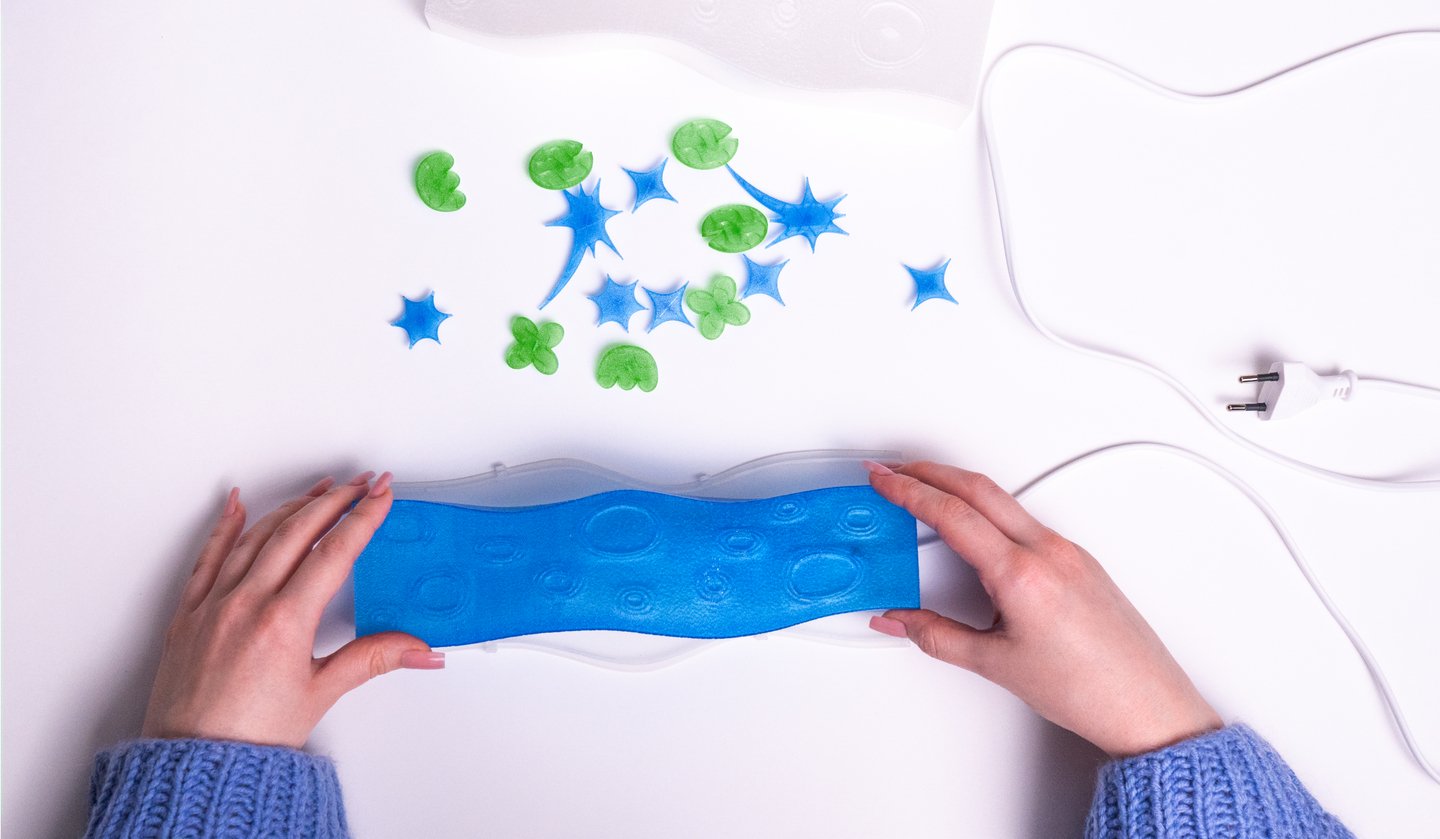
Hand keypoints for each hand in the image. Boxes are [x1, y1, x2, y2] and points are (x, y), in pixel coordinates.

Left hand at [142, 471, 441, 748]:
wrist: (194, 766)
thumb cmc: (250, 738)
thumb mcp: (321, 694)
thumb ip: (372, 659)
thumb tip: (421, 651)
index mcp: (283, 621)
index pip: (334, 552)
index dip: (362, 518)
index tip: (381, 494)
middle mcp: (246, 604)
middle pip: (297, 532)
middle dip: (334, 500)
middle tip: (361, 482)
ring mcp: (213, 605)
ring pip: (255, 537)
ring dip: (291, 507)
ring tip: (319, 490)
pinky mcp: (188, 614)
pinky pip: (208, 557)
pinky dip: (225, 526)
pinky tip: (237, 504)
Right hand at [865, 461, 1220, 757]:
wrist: (1147, 706)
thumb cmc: (1089, 689)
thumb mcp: (995, 664)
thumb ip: (936, 636)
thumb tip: (899, 620)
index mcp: (1023, 574)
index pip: (953, 515)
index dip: (908, 491)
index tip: (882, 479)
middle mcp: (1049, 551)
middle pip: (977, 489)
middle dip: (929, 472)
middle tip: (894, 471)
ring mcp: (1067, 551)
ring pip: (1003, 500)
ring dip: (959, 487)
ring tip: (926, 492)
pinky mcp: (1079, 559)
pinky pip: (1024, 519)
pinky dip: (988, 509)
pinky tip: (972, 524)